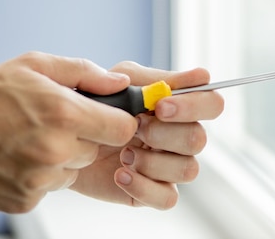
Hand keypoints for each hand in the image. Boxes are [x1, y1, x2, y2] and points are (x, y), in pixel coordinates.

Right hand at [0, 52, 137, 212]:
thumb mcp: (36, 66)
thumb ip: (86, 73)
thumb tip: (122, 82)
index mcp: (64, 113)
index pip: (123, 129)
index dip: (117, 121)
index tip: (105, 116)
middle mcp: (54, 149)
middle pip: (98, 150)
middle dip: (85, 137)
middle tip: (56, 123)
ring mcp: (38, 178)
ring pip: (75, 170)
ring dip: (63, 158)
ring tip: (33, 139)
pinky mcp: (24, 199)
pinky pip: (51, 188)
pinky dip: (41, 176)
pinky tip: (20, 158)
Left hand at [69, 61, 223, 208]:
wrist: (62, 135)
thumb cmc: (95, 104)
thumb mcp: (123, 83)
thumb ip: (159, 79)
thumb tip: (199, 76)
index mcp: (178, 106)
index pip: (212, 103)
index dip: (194, 105)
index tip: (161, 106)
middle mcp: (179, 136)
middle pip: (199, 139)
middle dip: (164, 134)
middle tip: (135, 128)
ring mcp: (168, 165)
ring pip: (188, 169)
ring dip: (153, 161)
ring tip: (123, 154)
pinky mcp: (152, 191)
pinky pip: (168, 198)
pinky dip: (144, 187)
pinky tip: (120, 174)